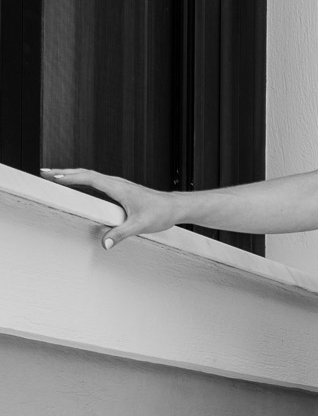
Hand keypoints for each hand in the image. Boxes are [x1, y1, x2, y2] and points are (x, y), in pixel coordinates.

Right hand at [41, 168, 176, 249]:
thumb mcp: (141, 226)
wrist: (175, 207)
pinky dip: (83, 180)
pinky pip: (97, 181)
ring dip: (72, 175)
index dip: (70, 177)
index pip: (89, 178)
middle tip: (44, 173)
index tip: (53, 177)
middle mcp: (117, 183)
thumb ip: (122, 234)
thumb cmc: (161, 213)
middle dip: (64, 172)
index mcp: (118, 187)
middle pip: (85, 173)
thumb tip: (105, 243)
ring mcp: (118, 185)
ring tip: (54, 176)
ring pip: (90, 176)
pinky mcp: (120, 189)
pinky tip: (76, 184)